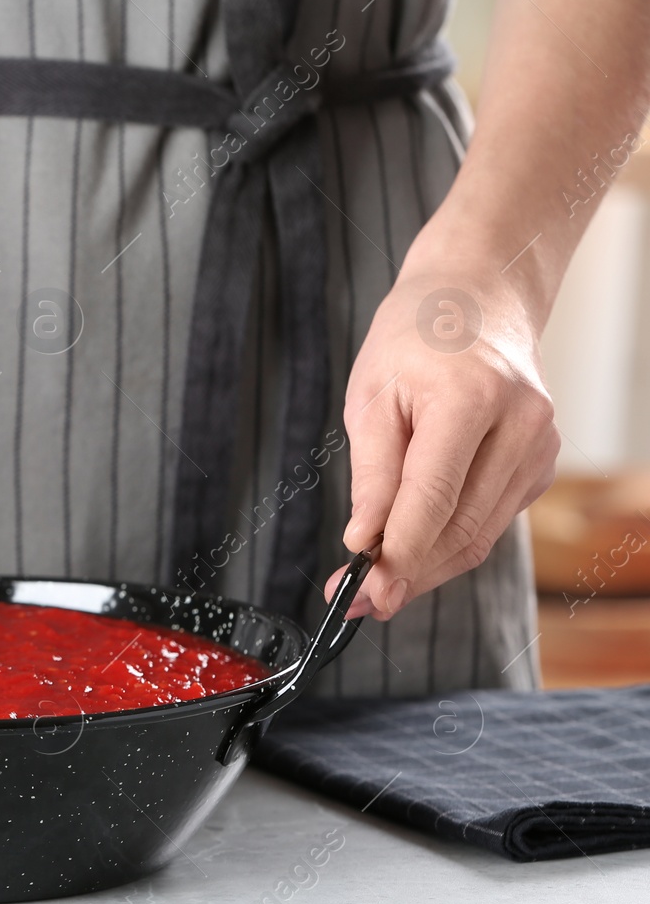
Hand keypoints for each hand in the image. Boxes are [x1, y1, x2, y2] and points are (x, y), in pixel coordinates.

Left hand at [327, 257, 558, 619]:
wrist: (479, 299)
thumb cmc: (415, 340)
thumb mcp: (371, 395)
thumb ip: (372, 473)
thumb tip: (365, 541)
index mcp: (471, 399)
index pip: (434, 499)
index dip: (399, 554)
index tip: (364, 591)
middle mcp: (520, 425)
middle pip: (462, 528)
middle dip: (409, 574)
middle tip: (362, 604)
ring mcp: (540, 446)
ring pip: (480, 534)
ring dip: (430, 569)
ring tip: (378, 589)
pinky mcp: (541, 464)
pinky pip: (491, 520)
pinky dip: (451, 543)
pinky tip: (415, 550)